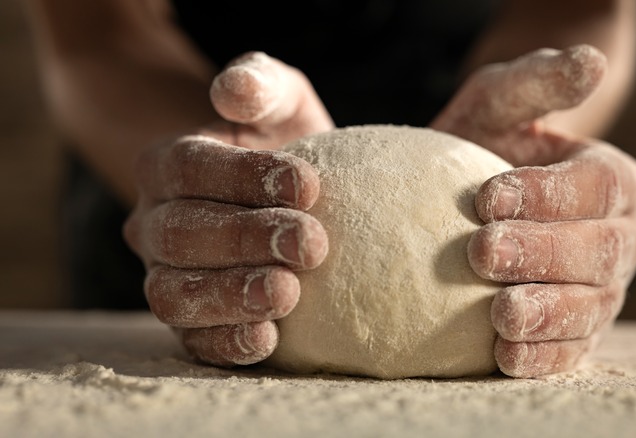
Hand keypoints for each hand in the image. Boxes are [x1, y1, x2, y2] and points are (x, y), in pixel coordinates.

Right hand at [124, 53, 332, 366]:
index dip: (243, 177)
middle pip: (179, 234)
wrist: (291, 199)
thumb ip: (261, 83)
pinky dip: (226, 343)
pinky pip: (193, 341)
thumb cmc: (286, 144)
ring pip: (174, 294)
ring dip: (229, 296)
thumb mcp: (282, 100)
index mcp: (168, 165)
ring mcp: (166, 276)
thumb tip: (233, 90)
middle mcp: (154, 224)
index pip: (189, 168)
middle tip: (311, 244)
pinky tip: (269, 339)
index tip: (307, 186)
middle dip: (245, 239)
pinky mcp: (191, 323)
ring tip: (287, 294)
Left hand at [431, 45, 635, 376]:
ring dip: (546, 312)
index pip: (595, 186)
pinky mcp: (578, 332)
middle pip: (598, 249)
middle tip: (483, 252)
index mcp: (613, 178)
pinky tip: (506, 356)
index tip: (485, 197)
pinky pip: (571, 351)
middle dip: (542, 253)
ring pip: (590, 306)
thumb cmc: (483, 143)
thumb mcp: (499, 103)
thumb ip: (538, 81)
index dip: (547, 193)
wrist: (466, 203)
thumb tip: (590, 62)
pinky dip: (544, 357)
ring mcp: (604, 289)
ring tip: (501, 313)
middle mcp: (620, 236)